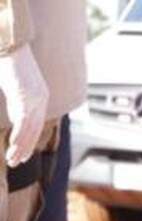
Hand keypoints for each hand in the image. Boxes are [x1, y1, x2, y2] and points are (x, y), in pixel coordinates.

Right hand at [0, 46, 47, 166]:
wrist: (10, 46)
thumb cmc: (9, 61)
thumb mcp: (16, 82)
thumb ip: (17, 96)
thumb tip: (15, 107)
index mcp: (40, 95)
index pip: (37, 124)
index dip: (30, 140)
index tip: (23, 152)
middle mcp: (41, 99)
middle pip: (35, 130)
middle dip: (26, 147)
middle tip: (18, 161)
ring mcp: (35, 100)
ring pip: (30, 130)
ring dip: (21, 146)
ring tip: (13, 159)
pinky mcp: (27, 99)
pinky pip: (24, 123)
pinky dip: (20, 137)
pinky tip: (14, 147)